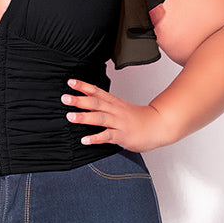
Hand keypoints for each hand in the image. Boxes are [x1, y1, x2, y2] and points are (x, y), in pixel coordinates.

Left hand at [60, 78, 174, 151]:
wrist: (158, 126)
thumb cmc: (137, 119)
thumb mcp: (120, 108)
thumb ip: (104, 105)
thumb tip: (86, 100)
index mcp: (114, 103)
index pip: (97, 92)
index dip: (83, 86)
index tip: (70, 82)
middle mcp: (115, 111)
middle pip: (96, 103)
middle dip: (79, 100)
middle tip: (65, 98)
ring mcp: (118, 123)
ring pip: (100, 118)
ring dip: (84, 117)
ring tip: (70, 116)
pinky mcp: (122, 136)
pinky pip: (107, 136)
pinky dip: (95, 138)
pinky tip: (85, 140)